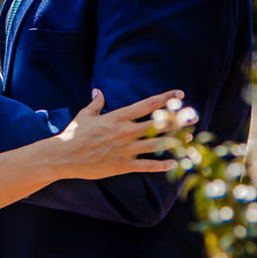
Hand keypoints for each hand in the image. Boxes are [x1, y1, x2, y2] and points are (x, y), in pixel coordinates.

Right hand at [52, 89, 195, 179]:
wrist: (63, 156)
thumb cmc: (74, 134)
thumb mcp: (85, 115)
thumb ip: (96, 103)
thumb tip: (99, 91)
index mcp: (119, 117)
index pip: (148, 104)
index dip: (166, 98)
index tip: (180, 95)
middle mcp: (126, 131)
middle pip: (158, 124)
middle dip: (177, 120)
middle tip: (194, 117)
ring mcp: (126, 149)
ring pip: (157, 144)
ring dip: (174, 141)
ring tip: (188, 139)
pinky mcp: (123, 165)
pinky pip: (147, 166)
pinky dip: (162, 166)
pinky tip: (174, 164)